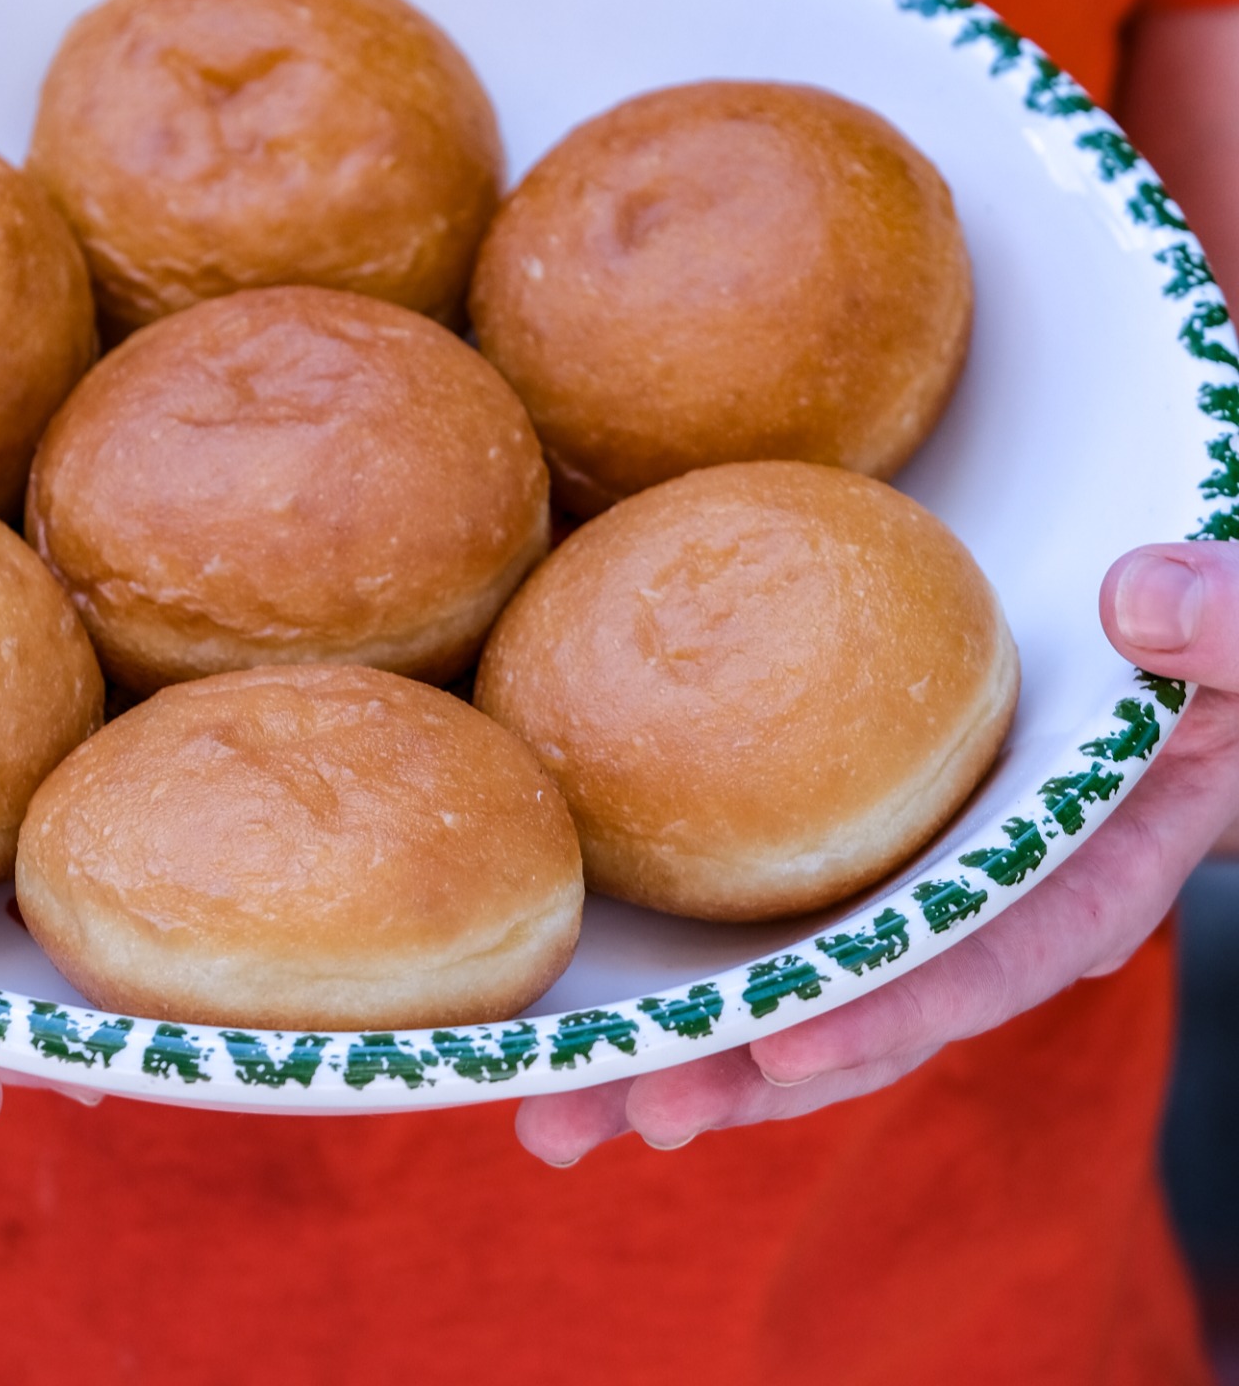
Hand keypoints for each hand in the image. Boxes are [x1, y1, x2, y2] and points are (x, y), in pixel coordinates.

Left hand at [514, 539, 1238, 1164]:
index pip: (998, 950)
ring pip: (807, 990)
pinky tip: (595, 1010)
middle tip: (598, 1120)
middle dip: (736, 1078)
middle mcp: (1005, 901)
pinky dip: (696, 964)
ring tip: (555, 1110)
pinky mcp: (878, 845)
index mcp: (1103, 862)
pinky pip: (786, 916)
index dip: (896, 1007)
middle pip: (868, 1011)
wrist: (1210, 651)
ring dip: (687, 1052)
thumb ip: (1237, 629)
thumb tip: (1142, 606)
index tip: (784, 1051)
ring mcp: (934, 886)